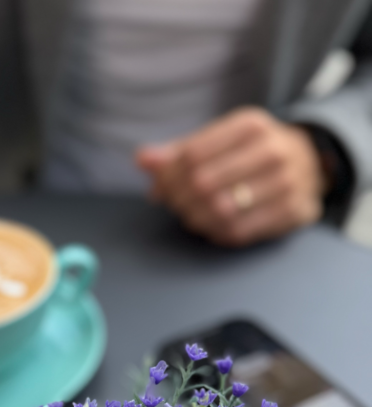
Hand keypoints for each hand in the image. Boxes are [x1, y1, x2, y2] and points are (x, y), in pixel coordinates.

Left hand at [136, 108, 325, 246]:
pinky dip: (216, 233)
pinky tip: (211, 227)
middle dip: (178, 199)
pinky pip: (239, 232)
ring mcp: (287, 181)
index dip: (168, 177)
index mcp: (248, 125)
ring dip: (194, 219)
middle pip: (202, 183)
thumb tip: (142, 159)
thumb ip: (178, 152)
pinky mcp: (292, 211)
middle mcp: (272, 149)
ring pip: (220, 210)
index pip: (192, 155)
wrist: (310, 164)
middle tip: (173, 205)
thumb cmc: (250, 154)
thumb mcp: (219, 142)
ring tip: (190, 216)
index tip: (160, 187)